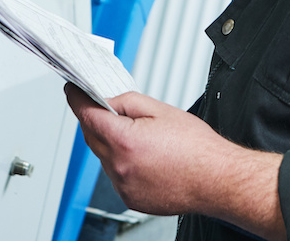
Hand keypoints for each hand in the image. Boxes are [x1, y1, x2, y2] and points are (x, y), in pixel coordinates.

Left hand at [65, 85, 285, 238]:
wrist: (217, 180)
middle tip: (106, 108)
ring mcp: (124, 187)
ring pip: (104, 158)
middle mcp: (120, 168)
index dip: (77, 100)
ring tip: (139, 136)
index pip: (87, 116)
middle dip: (94, 120)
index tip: (72, 91)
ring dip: (111, 143)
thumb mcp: (161, 109)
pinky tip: (144, 157)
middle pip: (91, 137)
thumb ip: (127, 102)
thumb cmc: (197, 148)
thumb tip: (108, 100)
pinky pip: (117, 176)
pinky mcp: (132, 199)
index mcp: (124, 142)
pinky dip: (122, 163)